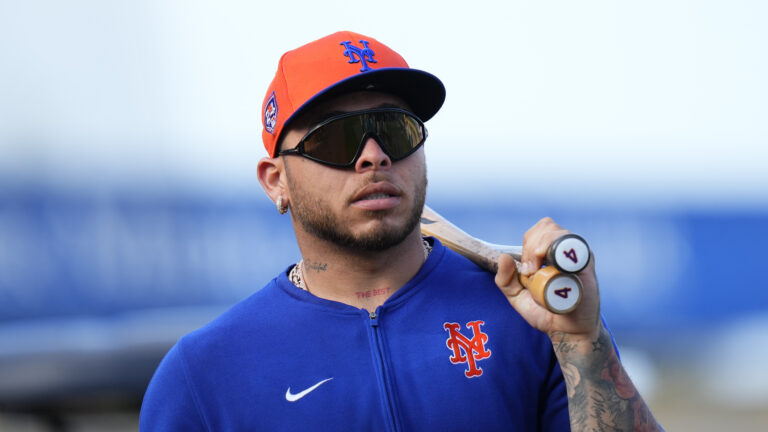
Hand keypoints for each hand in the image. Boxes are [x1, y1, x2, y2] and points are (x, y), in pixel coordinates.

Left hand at [494, 217, 600, 340]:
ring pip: (560, 233)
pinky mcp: (587, 264)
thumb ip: (505, 279)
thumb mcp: (517, 296)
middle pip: (546, 227)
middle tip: (530, 271)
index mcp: (547, 253)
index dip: (527, 245)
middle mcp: (562, 250)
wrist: (567, 330)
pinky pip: (576, 248)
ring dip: (543, 246)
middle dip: (532, 246)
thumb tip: (503, 257)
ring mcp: (576, 255)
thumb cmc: (545, 311)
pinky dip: (562, 252)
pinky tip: (553, 266)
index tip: (525, 270)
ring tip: (537, 269)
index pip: (536, 232)